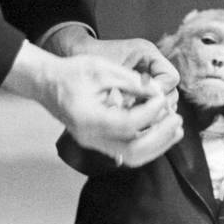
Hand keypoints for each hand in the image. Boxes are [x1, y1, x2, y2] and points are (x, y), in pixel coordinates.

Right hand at [4, 41, 183, 166]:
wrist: (46, 83)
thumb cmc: (71, 72)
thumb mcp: (102, 67)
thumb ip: (131, 81)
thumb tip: (158, 92)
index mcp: (88, 118)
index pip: (127, 124)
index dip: (150, 112)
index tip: (162, 98)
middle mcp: (90, 137)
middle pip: (133, 149)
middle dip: (160, 136)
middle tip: (177, 119)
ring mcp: (94, 142)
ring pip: (132, 156)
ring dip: (158, 144)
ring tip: (176, 128)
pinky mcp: (99, 142)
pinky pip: (127, 151)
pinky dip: (148, 143)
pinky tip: (163, 131)